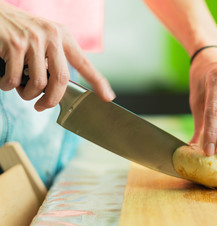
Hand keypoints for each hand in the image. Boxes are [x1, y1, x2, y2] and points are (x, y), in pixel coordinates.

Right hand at [0, 2, 114, 110]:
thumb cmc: (17, 29)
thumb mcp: (43, 36)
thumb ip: (53, 56)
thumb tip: (57, 86)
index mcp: (62, 36)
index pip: (84, 63)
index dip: (98, 82)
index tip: (108, 97)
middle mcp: (51, 36)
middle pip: (61, 80)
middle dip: (51, 100)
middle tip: (41, 107)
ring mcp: (33, 40)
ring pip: (38, 83)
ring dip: (27, 94)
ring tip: (19, 89)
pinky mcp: (14, 45)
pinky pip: (14, 79)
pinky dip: (8, 86)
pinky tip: (5, 81)